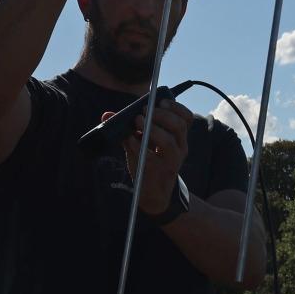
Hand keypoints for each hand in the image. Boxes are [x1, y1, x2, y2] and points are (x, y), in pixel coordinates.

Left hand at [103, 97, 190, 212]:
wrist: (153, 192)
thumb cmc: (149, 162)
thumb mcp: (141, 143)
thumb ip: (128, 128)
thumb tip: (107, 115)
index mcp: (179, 138)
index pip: (187, 119)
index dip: (176, 107)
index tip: (162, 101)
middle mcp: (180, 148)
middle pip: (179, 126)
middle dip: (161, 115)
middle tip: (144, 111)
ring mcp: (172, 161)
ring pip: (168, 141)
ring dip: (151, 128)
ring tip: (138, 122)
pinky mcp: (160, 172)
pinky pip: (150, 156)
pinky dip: (138, 145)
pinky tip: (130, 140)